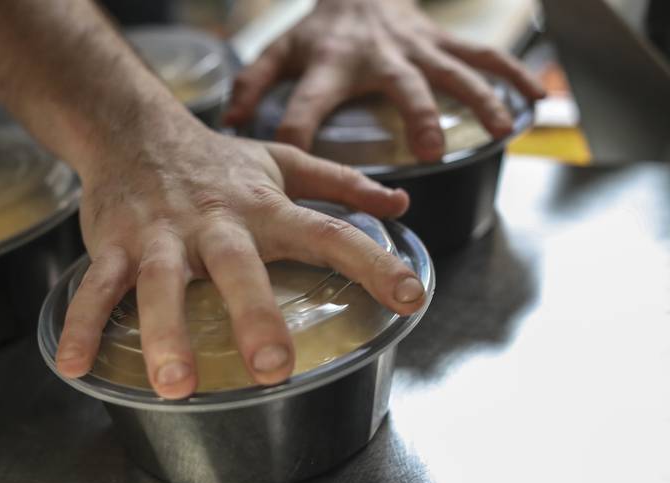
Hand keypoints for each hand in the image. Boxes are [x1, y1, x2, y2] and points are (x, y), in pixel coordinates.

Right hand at [54, 114, 425, 398]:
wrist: (133, 127)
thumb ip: (341, 183)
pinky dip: (84, 323)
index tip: (410, 297)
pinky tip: (75, 365)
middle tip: (272, 366)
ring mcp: (161, 234)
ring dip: (165, 332)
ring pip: (162, 282)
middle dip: (253, 314)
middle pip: (238, 266)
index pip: (328, 232)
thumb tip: (400, 202)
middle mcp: (216, 222)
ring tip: (175, 385)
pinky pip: (98, 286)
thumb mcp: (282, 163)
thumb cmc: (216, 159)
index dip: (372, 263)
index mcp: (265, 208)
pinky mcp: (115, 243)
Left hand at [224, 0, 544, 161]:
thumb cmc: (319, 30)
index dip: (297, 133)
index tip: (295, 164)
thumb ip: (254, 84)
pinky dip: (512, 76)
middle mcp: (378, 56)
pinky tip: (536, 100)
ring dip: (480, 99)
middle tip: (431, 150)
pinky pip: (484, 57)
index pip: (307, 103)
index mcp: (330, 62)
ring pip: (455, 70)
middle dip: (417, 115)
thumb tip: (232, 123)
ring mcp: (417, 48)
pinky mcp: (442, 42)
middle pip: (401, 85)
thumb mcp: (280, 51)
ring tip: (502, 128)